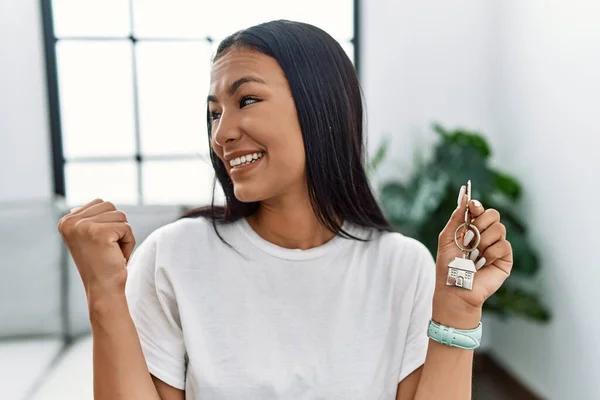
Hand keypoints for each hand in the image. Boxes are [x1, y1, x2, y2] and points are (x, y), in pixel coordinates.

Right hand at [57, 199, 135, 296]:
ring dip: (123, 235)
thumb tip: (99, 202)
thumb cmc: (101, 264)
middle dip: (117, 227)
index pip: (100, 203)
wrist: (103, 290)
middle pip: (110, 206)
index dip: (109, 223)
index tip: (100, 243)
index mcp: (66, 221)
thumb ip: (90, 219)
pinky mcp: (99, 233)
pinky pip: (126, 228)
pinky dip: (129, 243)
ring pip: (120, 216)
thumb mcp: (89, 238)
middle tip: (108, 248)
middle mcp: (70, 222)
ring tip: (112, 252)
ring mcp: (83, 227)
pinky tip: (118, 256)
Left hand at [433, 185, 513, 326]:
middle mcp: (485, 235)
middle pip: (494, 214)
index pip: (480, 210)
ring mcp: (496, 246)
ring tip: (474, 255)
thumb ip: (456, 218)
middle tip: (470, 238)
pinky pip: (504, 245)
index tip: (473, 207)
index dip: (477, 206)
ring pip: (499, 229)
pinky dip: (491, 253)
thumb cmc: (448, 267)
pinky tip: (483, 263)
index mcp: (471, 229)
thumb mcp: (447, 238)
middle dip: (480, 223)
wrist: (455, 289)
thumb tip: (465, 197)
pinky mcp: (505, 259)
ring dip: (483, 241)